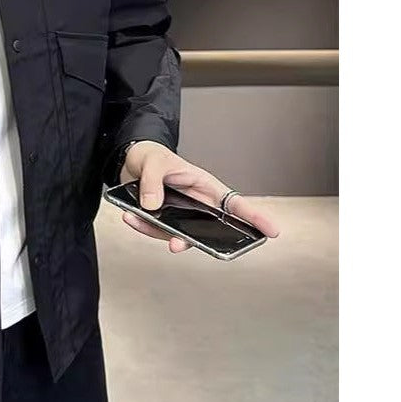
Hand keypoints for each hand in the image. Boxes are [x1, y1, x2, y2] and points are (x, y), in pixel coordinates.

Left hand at [120, 141, 281, 251]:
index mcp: (206, 188)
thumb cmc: (152, 156)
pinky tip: (129, 216)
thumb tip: (153, 206)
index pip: (235, 205)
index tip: (272, 231)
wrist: (131, 160)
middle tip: (177, 244)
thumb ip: (153, 182)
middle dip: (195, 241)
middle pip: (209, 230)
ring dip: (156, 232)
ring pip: (178, 235)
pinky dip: (142, 226)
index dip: (255, 218)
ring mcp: (181, 216)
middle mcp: (197, 206)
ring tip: (135, 218)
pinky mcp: (163, 221)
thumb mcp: (154, 162)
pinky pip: (156, 231)